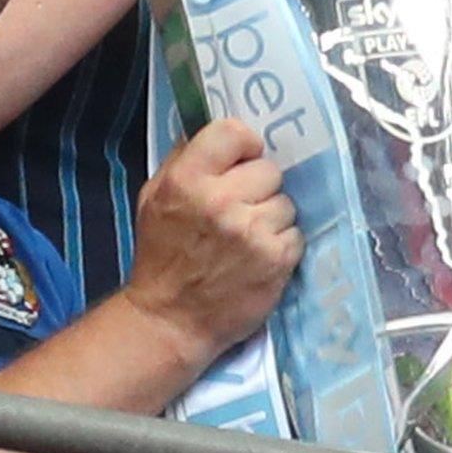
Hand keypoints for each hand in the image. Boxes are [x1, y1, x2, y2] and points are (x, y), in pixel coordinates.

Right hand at [122, 120, 301, 366]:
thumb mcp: (155, 197)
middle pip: (269, 170)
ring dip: (272, 217)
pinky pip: (297, 232)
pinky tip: (260, 256)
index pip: (234, 132)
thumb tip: (222, 134)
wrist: (170, 319)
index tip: (241, 162)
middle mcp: (221, 202)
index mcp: (187, 180)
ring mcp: (252, 232)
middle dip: (258, 187)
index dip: (244, 146)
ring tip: (248, 237)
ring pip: (286, 202)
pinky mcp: (276, 259)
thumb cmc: (162, 255)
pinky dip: (282, 243)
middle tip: (241, 209)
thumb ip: (185, 159)